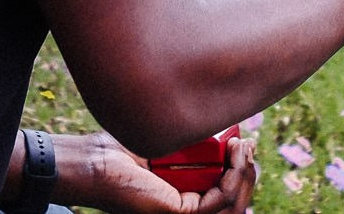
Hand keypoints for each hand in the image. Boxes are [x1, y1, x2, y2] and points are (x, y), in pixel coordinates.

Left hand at [56, 132, 256, 213]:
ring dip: (244, 174)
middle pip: (236, 204)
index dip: (242, 172)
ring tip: (239, 147)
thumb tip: (231, 136)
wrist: (96, 161)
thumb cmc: (123, 149)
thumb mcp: (171, 144)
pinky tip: (232, 153)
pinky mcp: (179, 213)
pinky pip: (220, 202)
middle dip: (248, 173)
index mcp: (185, 199)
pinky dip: (233, 177)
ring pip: (233, 206)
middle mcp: (187, 210)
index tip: (242, 142)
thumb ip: (197, 146)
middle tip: (244, 144)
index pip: (227, 196)